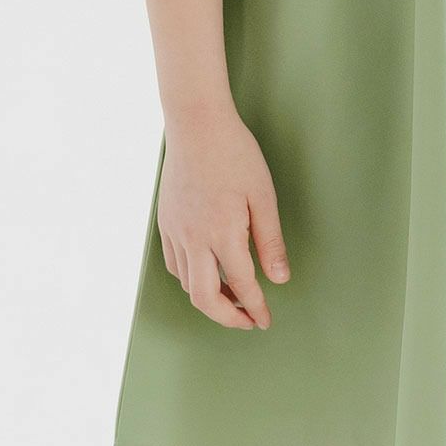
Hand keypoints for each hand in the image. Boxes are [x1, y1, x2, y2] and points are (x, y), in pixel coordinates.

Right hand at [157, 111, 290, 328]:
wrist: (196, 124)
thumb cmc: (235, 154)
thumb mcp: (263, 195)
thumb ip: (270, 241)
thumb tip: (279, 279)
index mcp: (222, 233)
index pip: (241, 285)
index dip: (255, 308)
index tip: (265, 321)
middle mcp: (194, 239)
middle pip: (204, 298)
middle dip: (228, 317)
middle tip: (248, 320)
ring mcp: (175, 231)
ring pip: (187, 284)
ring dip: (209, 298)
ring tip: (233, 296)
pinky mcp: (165, 222)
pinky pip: (174, 264)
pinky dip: (191, 278)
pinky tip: (207, 271)